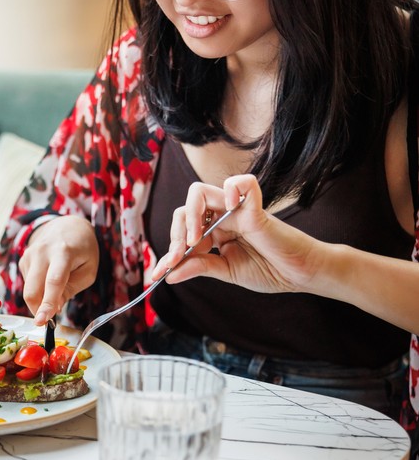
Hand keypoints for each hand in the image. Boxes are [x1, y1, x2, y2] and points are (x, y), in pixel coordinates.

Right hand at [18, 215, 98, 324]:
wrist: (68, 226)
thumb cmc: (82, 250)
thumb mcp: (88, 271)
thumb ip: (70, 290)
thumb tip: (53, 309)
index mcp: (63, 252)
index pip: (53, 281)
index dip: (47, 303)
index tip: (42, 321)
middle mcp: (42, 252)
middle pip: (32, 289)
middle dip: (37, 310)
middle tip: (48, 320)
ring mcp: (29, 255)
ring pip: (28, 289)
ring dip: (40, 299)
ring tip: (57, 288)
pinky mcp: (23, 260)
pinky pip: (28, 284)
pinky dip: (38, 289)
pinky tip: (48, 278)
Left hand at [153, 175, 321, 292]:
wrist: (301, 275)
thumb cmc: (269, 270)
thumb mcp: (227, 271)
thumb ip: (199, 267)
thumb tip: (168, 274)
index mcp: (214, 232)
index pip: (182, 231)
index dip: (169, 251)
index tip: (158, 273)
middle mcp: (222, 217)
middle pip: (184, 209)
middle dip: (175, 234)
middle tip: (179, 255)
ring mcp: (237, 210)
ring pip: (199, 192)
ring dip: (191, 215)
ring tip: (196, 239)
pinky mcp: (256, 208)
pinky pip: (242, 184)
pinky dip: (231, 189)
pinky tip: (227, 209)